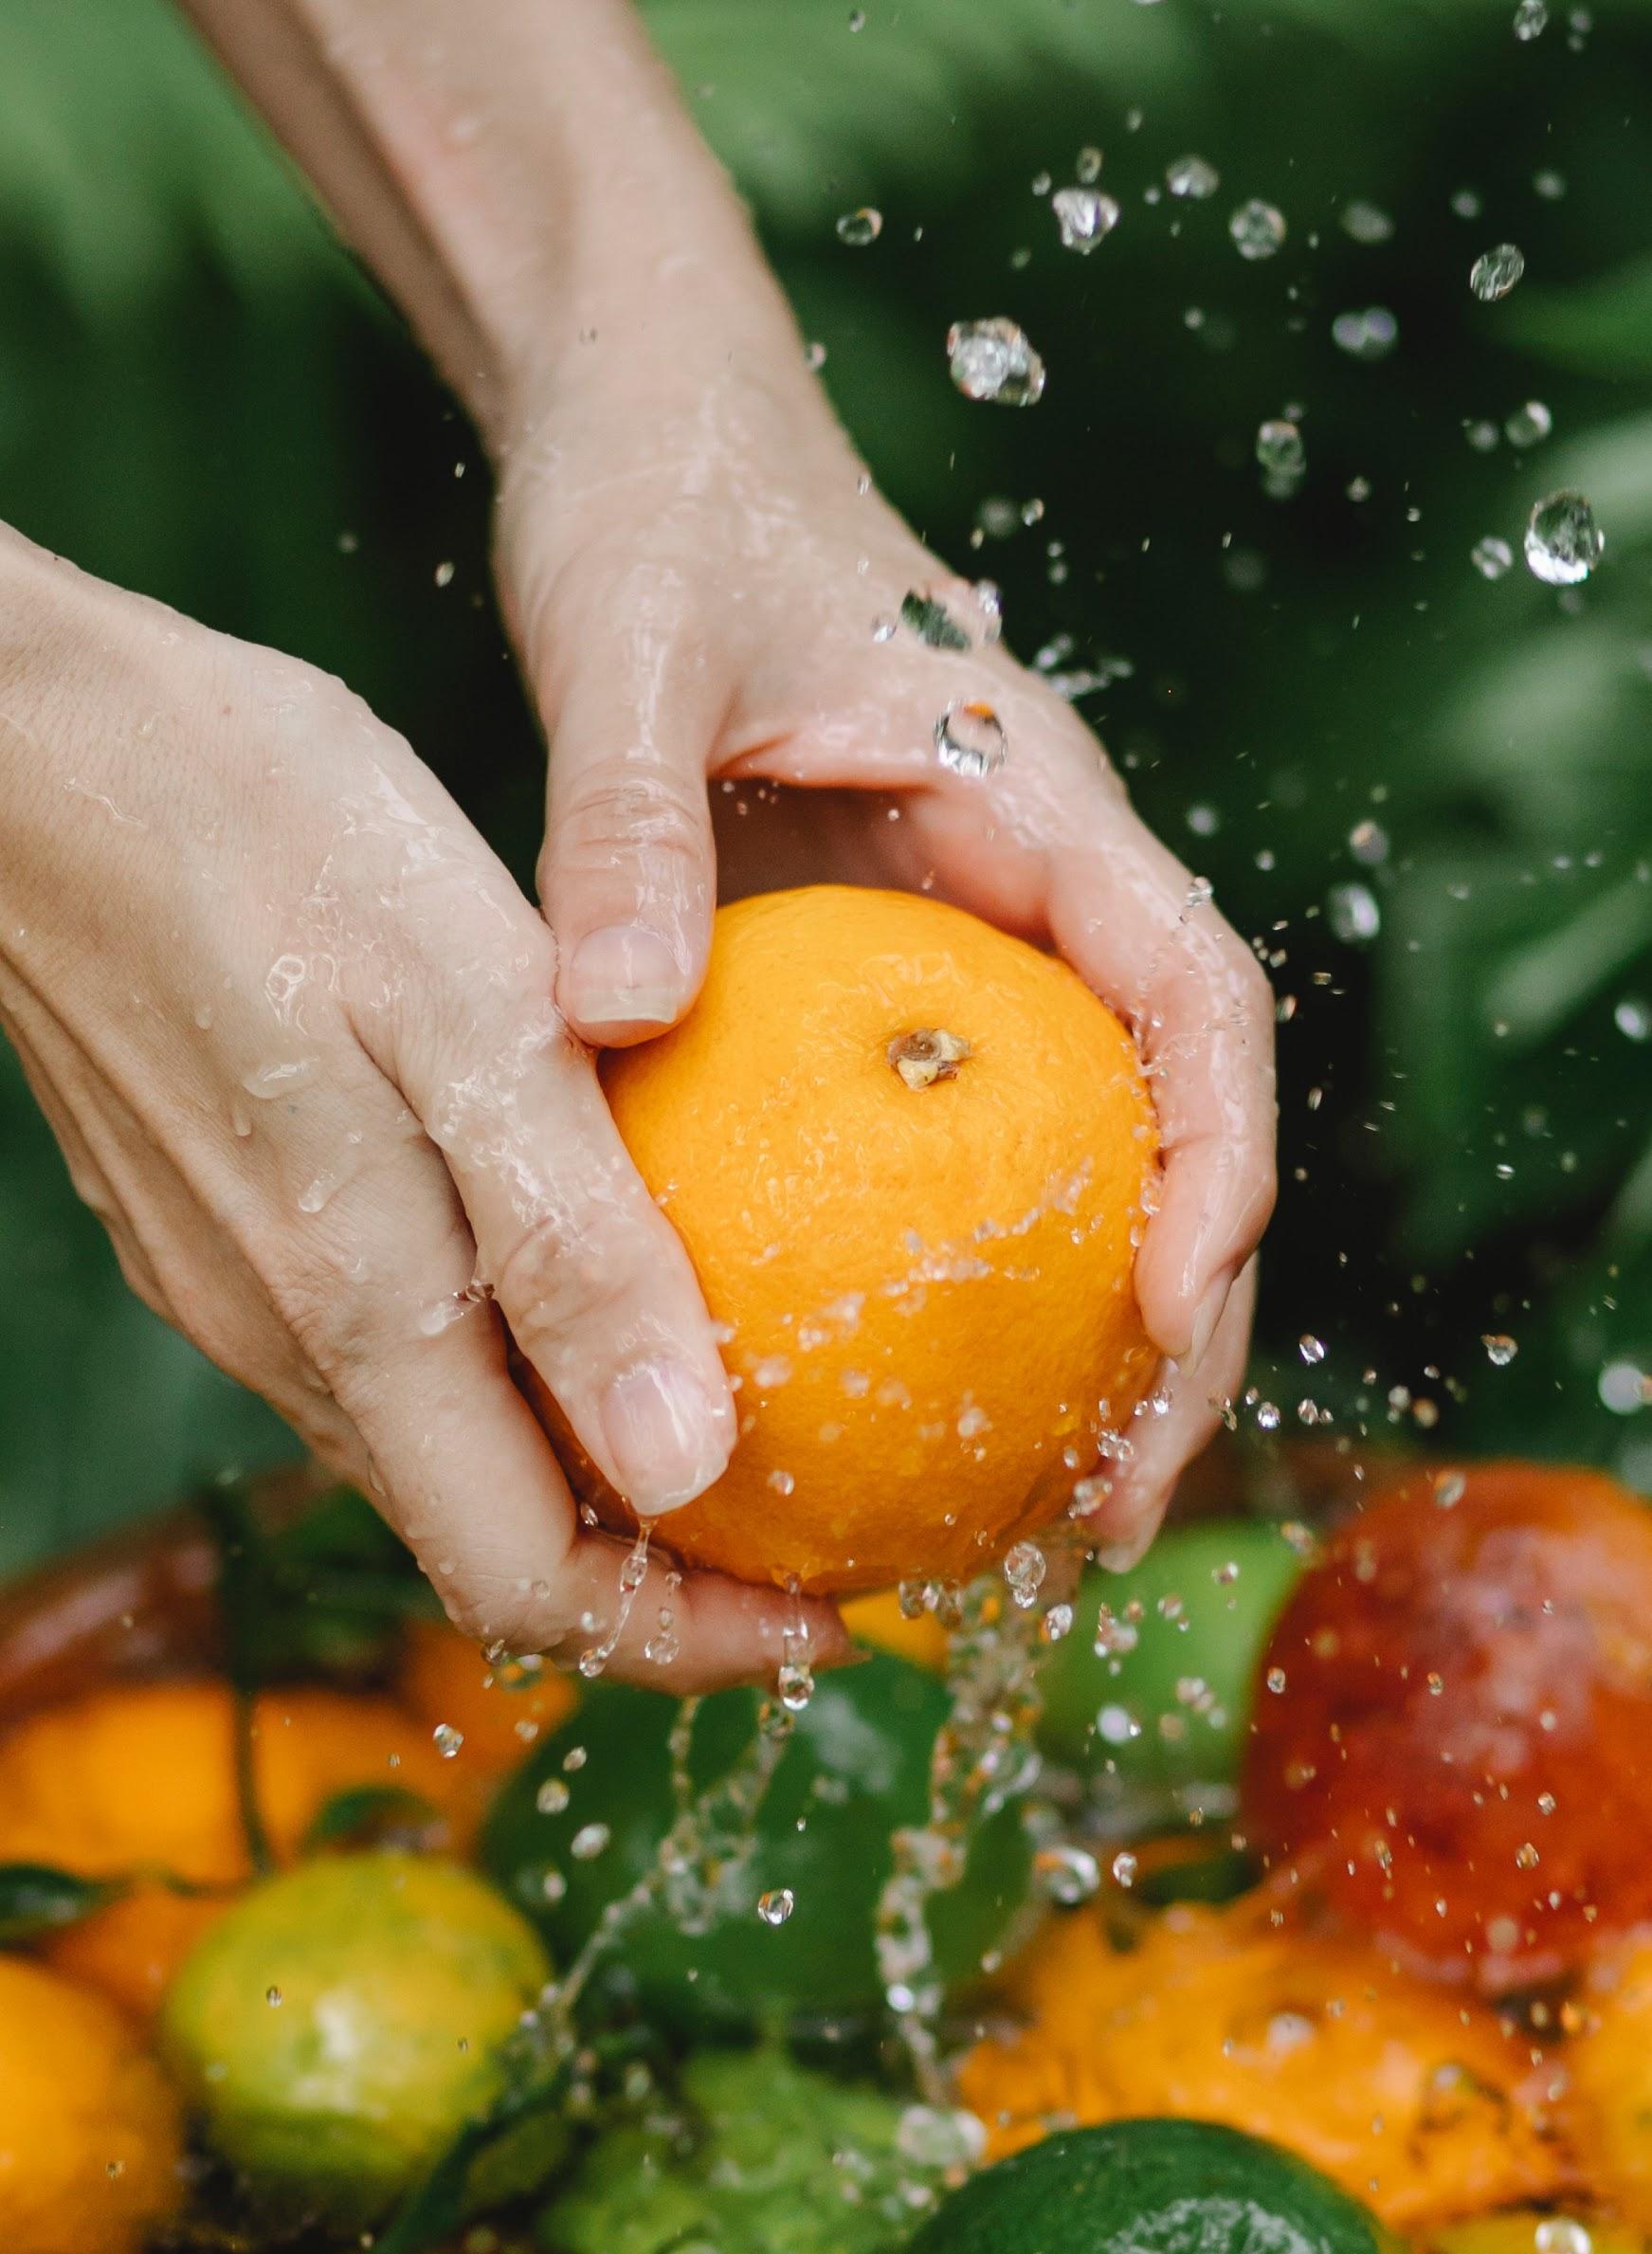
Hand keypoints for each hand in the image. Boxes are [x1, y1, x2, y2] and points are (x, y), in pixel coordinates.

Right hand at [0, 531, 851, 1688]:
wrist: (34, 746)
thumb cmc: (270, 836)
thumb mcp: (470, 1018)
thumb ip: (572, 1252)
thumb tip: (685, 1469)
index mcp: (357, 1314)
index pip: (527, 1583)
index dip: (686, 1635)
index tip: (829, 1618)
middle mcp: (285, 1338)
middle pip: (488, 1540)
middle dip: (660, 1577)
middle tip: (816, 1524)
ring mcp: (236, 1283)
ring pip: (436, 1453)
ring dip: (584, 1478)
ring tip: (731, 1412)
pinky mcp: (214, 1218)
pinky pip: (382, 1353)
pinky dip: (505, 1375)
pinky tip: (583, 1279)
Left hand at [497, 328, 1275, 1566]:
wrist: (645, 437)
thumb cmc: (663, 511)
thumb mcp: (631, 648)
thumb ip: (627, 818)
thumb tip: (608, 1017)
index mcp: (1035, 800)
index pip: (1196, 992)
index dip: (1221, 1157)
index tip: (1171, 1308)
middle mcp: (1034, 889)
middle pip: (1174, 1126)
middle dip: (1182, 1326)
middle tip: (1110, 1508)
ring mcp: (969, 943)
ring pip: (1081, 1161)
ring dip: (1083, 1339)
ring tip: (1027, 1514)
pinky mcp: (886, 979)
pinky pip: (951, 1148)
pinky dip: (948, 1276)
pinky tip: (870, 1394)